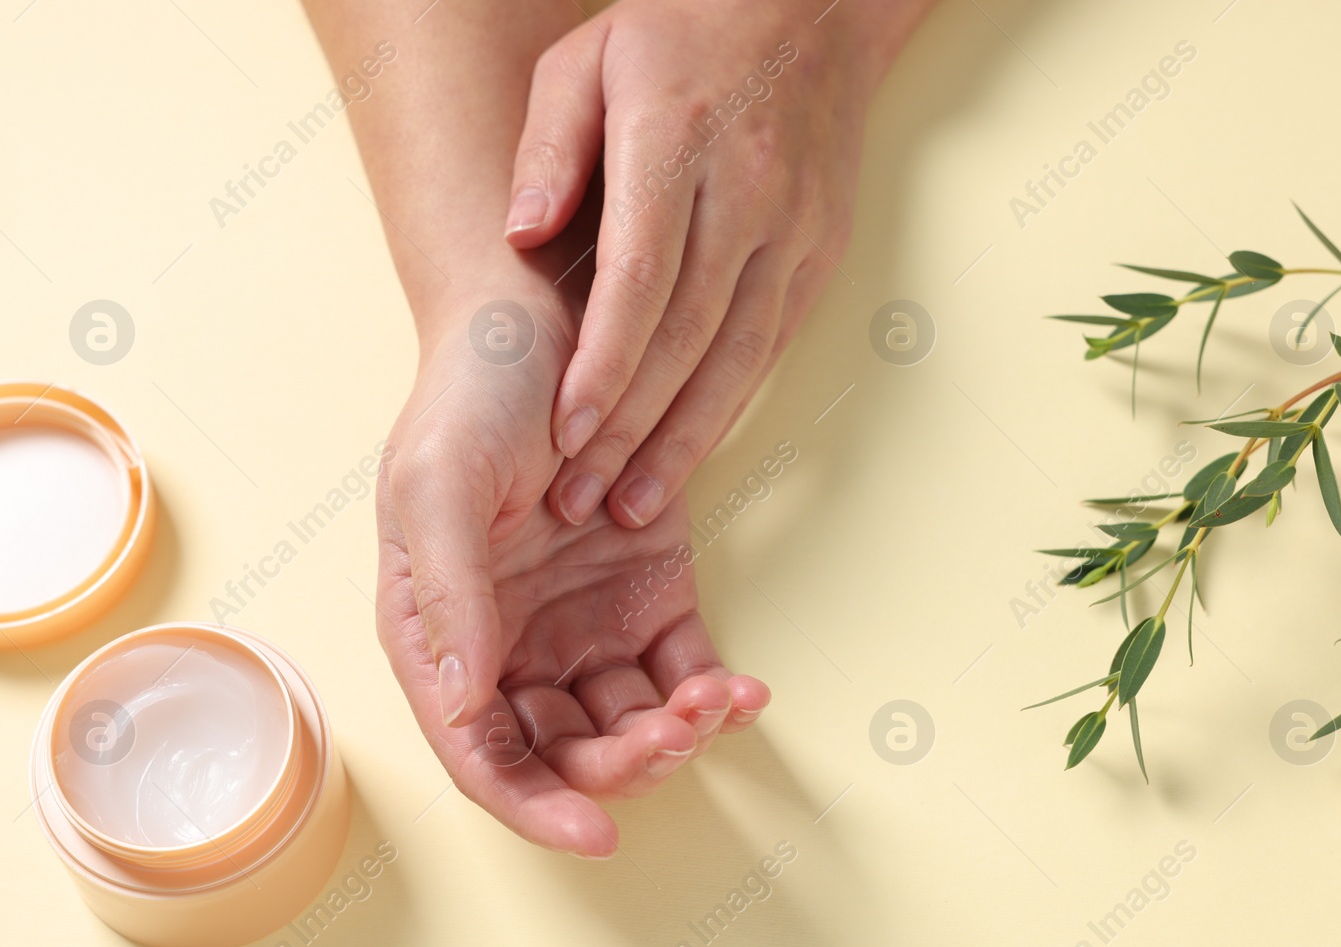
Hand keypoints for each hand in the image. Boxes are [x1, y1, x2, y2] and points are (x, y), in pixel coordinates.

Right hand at [375, 289, 769, 855]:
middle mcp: (512, 647)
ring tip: (717, 699)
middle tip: (672, 733)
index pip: (480, 755)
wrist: (546, 314)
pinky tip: (743, 692)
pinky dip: (715, 695)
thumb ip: (448, 600)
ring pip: (630, 723)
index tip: (593, 832)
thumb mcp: (437, 485)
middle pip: (564, 752)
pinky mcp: (651, 596)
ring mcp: (584, 625)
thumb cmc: (470, 394)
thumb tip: (463, 707)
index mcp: (443, 638)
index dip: (532, 805)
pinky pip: (684, 672)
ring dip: (676, 733)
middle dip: (620, 765)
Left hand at [504, 0, 907, 528]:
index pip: (642, 278)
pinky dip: (729, 404)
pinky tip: (689, 451)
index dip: (605, 365)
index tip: (567, 432)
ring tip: (634, 503)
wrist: (808, 9)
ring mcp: (795, 227)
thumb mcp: (585, 57)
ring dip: (687, 439)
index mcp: (677, 141)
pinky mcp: (820, 252)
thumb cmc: (678, 32)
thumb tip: (520, 235)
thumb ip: (548, 147)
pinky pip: (772, 344)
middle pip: (690, 336)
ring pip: (741, 356)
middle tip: (583, 499)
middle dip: (634, 429)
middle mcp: (747, 192)